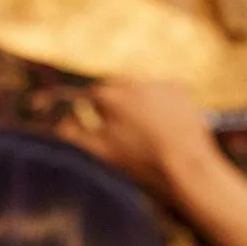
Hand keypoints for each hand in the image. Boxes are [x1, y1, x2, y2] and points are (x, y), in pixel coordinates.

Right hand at [57, 80, 220, 200]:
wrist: (186, 164)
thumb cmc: (140, 162)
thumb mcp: (100, 154)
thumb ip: (74, 136)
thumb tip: (60, 124)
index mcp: (109, 95)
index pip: (91, 95)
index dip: (94, 112)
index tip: (100, 126)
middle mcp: (133, 81)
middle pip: (117, 89)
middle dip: (117, 106)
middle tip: (124, 133)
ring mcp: (159, 83)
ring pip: (140, 90)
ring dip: (139, 104)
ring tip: (147, 133)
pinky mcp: (181, 89)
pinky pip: (164, 93)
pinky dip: (162, 105)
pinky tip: (165, 127)